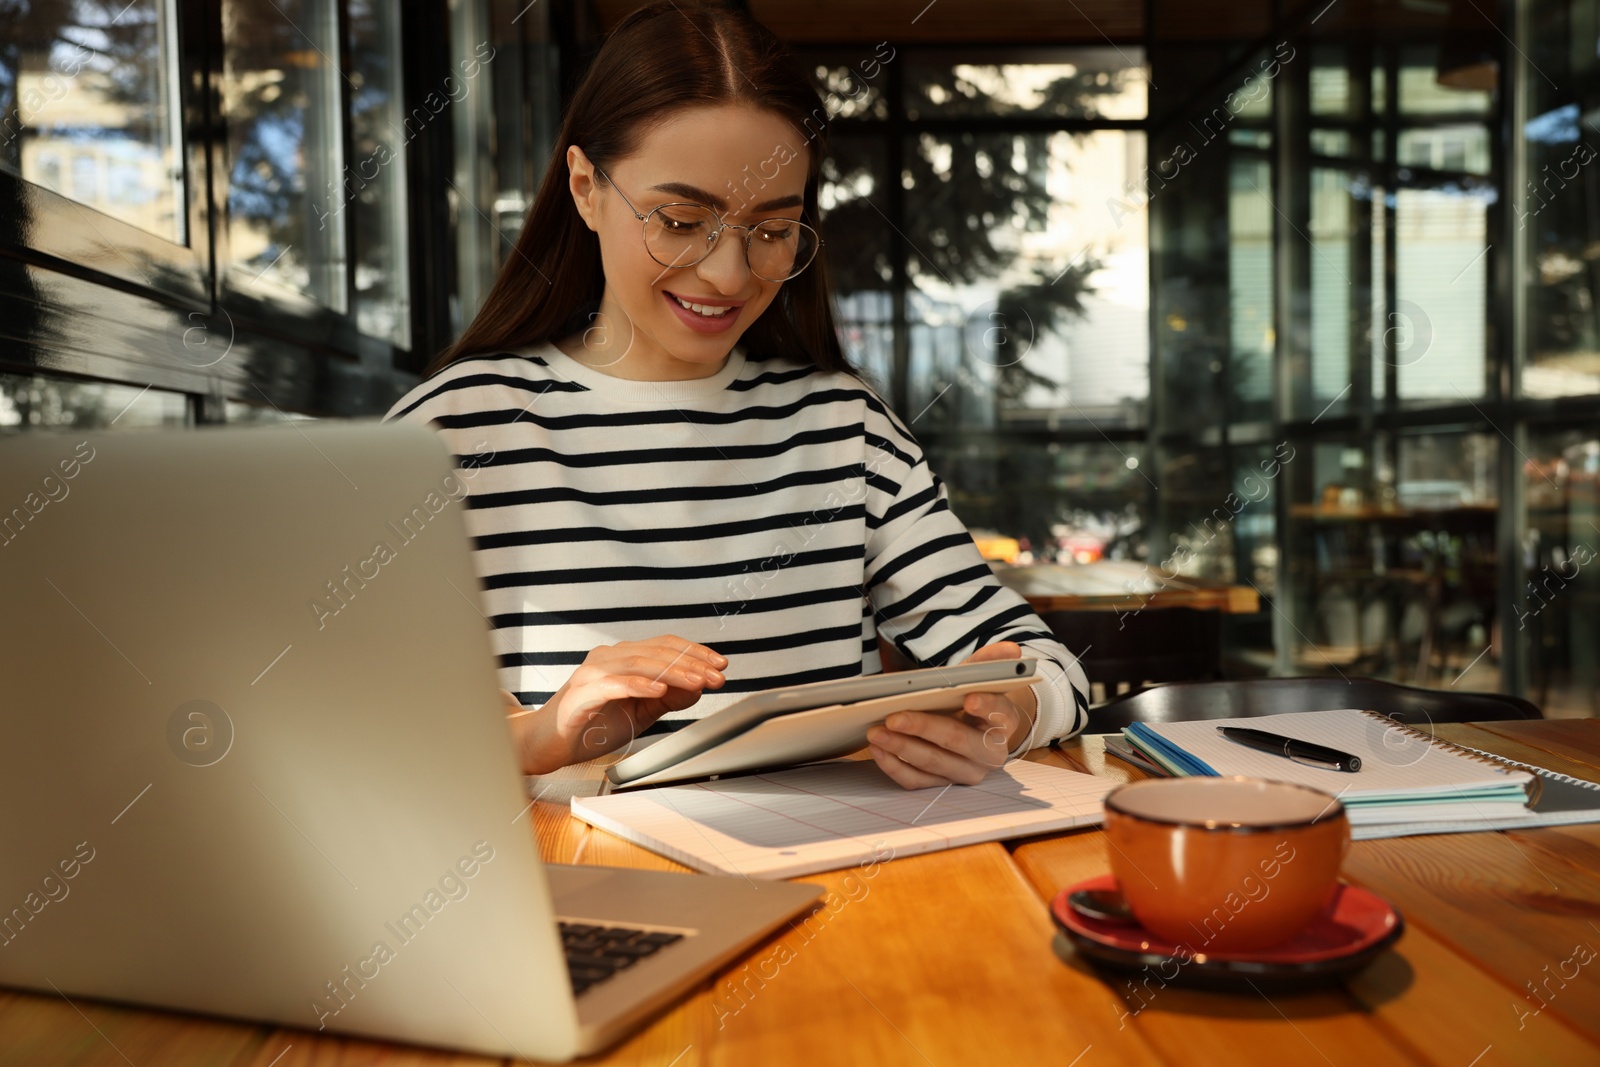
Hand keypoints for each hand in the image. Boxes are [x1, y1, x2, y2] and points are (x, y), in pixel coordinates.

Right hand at [504, 635, 726, 774]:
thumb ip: (666, 699)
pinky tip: (658, 691)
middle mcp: (608, 658)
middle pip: (657, 652)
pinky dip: (638, 685)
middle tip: (717, 677)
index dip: (696, 653)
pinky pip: (612, 683)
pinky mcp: (581, 692)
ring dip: (673, 673)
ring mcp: (592, 673)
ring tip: (698, 683)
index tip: (721, 666)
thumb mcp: (639, 713)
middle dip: (693, 664)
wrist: (546, 744)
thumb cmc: (590, 724)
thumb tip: (698, 688)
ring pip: (639, 663)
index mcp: (623, 658)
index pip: (665, 646)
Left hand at [864, 641, 1039, 788]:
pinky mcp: (943, 784)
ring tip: (876, 732)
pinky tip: (878, 750)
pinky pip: (917, 781)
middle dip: (924, 728)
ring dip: (901, 748)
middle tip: (893, 716)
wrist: (972, 731)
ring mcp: (966, 772)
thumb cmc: (971, 700)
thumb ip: (991, 662)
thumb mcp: (980, 678)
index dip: (987, 706)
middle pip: (958, 741)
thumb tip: (1011, 650)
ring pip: (933, 763)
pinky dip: (894, 767)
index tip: (970, 699)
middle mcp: (990, 753)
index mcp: (1004, 723)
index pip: (1001, 714)